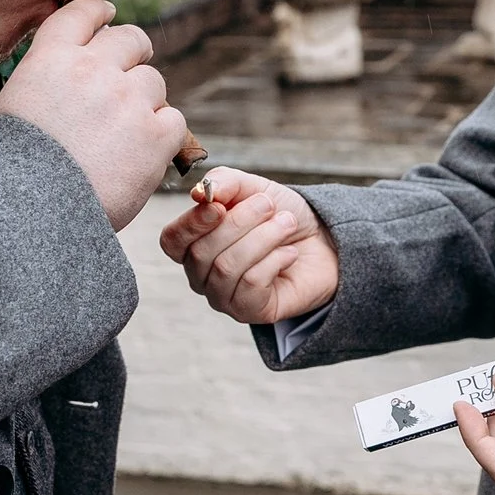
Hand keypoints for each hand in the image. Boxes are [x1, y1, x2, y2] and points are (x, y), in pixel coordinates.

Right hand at [0, 0, 183, 230]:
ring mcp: (127, 99)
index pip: (83, 13)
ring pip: (154, 82)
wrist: (30, 211)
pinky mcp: (154, 133)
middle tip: (131, 76)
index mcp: (51, 57)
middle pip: (130, 40)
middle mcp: (92, 68)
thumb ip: (46, 80)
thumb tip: (69, 76)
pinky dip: (164, 136)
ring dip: (146, 102)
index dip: (100, 13)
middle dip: (134, 53)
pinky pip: (174, 121)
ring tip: (128, 134)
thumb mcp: (14, 105)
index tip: (109, 17)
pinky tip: (145, 154)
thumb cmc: (12, 170)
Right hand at [159, 166, 339, 324]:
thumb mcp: (252, 187)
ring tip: (287, 223)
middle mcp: (202, 275)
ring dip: (262, 238)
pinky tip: (289, 254)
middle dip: (240, 223)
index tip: (220, 205)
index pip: (172, 240)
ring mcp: (223, 297)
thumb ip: (224, 182)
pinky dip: (274, 260)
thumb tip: (200, 193)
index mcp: (193, 244)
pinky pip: (251, 284)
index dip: (191, 223)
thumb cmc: (279, 214)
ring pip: (227, 269)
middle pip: (201, 253)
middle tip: (269, 205)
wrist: (322, 240)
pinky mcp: (250, 311)